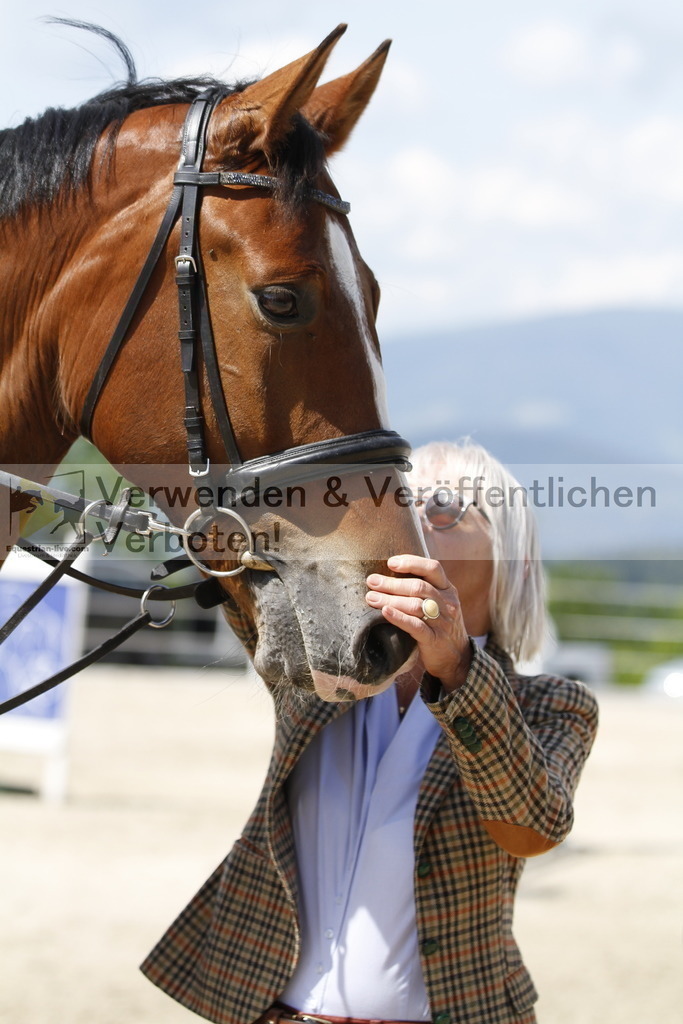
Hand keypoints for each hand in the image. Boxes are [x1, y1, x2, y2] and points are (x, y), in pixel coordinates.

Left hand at [366, 554, 472, 691]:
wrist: (457, 658)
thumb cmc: (441, 625)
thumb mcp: (440, 603)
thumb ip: (423, 589)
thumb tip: (390, 575)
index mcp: (448, 590)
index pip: (432, 568)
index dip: (411, 562)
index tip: (390, 562)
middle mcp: (447, 603)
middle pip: (419, 587)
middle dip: (392, 583)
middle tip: (372, 581)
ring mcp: (442, 622)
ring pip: (415, 605)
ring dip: (390, 599)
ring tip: (371, 598)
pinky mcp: (435, 639)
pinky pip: (416, 626)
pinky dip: (399, 618)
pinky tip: (385, 612)